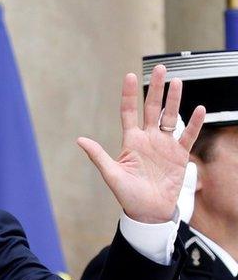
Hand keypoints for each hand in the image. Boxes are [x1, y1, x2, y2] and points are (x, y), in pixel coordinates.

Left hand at [77, 64, 204, 222]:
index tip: (130, 76)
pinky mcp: (178, 155)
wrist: (148, 212)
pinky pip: (187, 135)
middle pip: (151, 108)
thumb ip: (98, 156)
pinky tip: (199, 109)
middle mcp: (147, 139)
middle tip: (159, 68)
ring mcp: (164, 145)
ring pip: (169, 117)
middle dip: (155, 89)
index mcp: (130, 141)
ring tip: (177, 81)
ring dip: (173, 100)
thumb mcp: (111, 174)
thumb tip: (80, 140)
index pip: (129, 112)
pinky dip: (194, 123)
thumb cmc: (127, 195)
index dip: (130, 94)